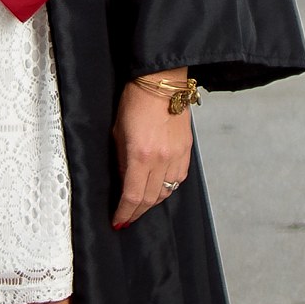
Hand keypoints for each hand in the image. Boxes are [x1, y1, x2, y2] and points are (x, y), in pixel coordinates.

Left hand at [111, 76, 193, 229]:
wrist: (161, 83)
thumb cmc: (135, 101)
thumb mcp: (118, 132)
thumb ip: (121, 161)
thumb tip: (123, 182)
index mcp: (140, 155)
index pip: (132, 196)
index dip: (124, 212)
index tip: (118, 220)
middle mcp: (161, 160)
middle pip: (150, 199)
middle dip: (136, 212)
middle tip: (127, 217)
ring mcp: (176, 156)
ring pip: (166, 192)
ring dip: (152, 202)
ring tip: (140, 204)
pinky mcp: (186, 151)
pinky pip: (178, 179)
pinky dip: (167, 188)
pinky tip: (158, 188)